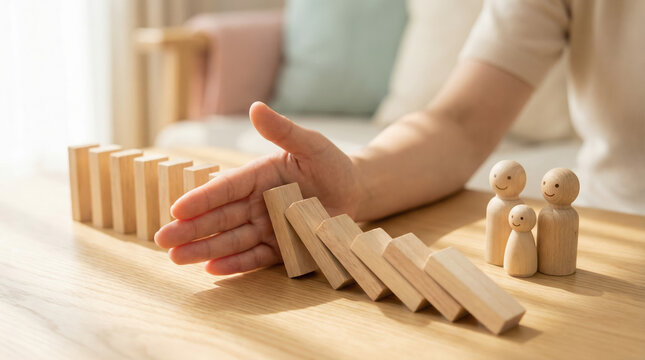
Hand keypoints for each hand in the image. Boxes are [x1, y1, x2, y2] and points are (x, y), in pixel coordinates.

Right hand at [154, 102, 363, 274]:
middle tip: (163, 240)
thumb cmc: (330, 163)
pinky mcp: (282, 248)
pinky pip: (256, 257)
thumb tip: (256, 107)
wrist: (355, 191)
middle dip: (191, 229)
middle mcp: (257, 202)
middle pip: (220, 217)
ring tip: (177, 258)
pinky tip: (211, 269)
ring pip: (231, 239)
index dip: (201, 199)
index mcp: (259, 176)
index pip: (225, 188)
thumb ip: (283, 131)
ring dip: (205, 249)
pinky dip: (236, 264)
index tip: (176, 209)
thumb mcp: (310, 144)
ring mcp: (267, 226)